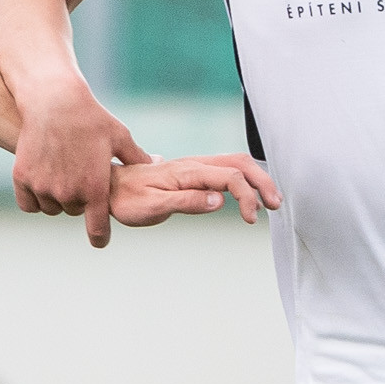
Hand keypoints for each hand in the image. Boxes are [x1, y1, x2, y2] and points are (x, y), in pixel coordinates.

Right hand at [13, 84, 150, 246]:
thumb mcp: (120, 137)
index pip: (97, 230)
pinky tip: (42, 181)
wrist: (53, 100)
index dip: (100, 237)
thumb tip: (155, 164)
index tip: (99, 239)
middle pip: (74, 212)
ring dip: (56, 199)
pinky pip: (28, 204)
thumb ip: (137, 158)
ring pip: (51, 208)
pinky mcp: (22, 178)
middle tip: (80, 178)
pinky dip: (34, 198)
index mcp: (94, 188)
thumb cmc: (91, 118)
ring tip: (62, 175)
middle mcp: (67, 193)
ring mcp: (42, 187)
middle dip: (79, 200)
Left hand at [106, 151, 280, 234]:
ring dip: (256, 179)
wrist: (109, 188)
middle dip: (262, 182)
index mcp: (188, 172)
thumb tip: (219, 201)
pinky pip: (225, 170)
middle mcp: (194, 164)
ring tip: (270, 201)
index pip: (230, 177)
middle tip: (275, 206)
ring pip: (235, 164)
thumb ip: (186, 202)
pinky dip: (245, 179)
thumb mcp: (153, 207)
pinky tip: (249, 195)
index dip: (247, 197)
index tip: (250, 220)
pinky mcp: (193, 173)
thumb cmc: (128, 200)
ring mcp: (194, 167)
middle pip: (240, 163)